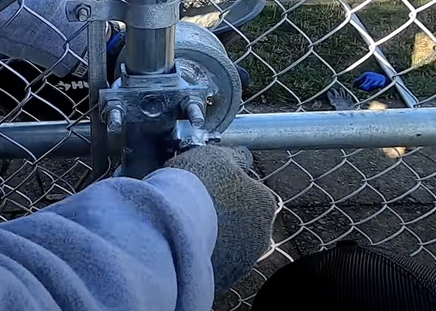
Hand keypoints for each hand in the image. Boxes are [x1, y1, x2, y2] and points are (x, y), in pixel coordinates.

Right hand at [164, 145, 275, 293]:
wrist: (171, 225)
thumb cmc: (197, 186)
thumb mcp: (217, 155)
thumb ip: (234, 157)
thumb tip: (240, 158)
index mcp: (264, 203)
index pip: (249, 191)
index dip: (225, 186)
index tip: (204, 185)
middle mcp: (261, 235)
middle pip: (239, 220)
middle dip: (221, 214)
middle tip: (193, 206)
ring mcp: (242, 262)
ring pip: (226, 244)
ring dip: (211, 236)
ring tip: (184, 226)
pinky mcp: (222, 280)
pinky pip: (211, 263)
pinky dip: (200, 255)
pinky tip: (182, 244)